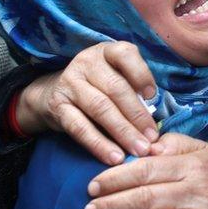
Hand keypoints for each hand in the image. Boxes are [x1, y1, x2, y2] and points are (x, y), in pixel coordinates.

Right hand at [17, 41, 157, 164]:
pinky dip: (99, 144)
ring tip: (139, 150)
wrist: (53, 93)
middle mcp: (86, 62)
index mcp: (106, 51)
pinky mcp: (58, 106)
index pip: (125, 54)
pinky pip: (80, 127)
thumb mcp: (116, 78)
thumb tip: (154, 124)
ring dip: (122, 132)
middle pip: (115, 88)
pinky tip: (114, 157)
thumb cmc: (98, 87)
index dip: (141, 74)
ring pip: (100, 108)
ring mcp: (69, 83)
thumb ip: (134, 92)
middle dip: (137, 116)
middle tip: (152, 138)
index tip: (153, 97)